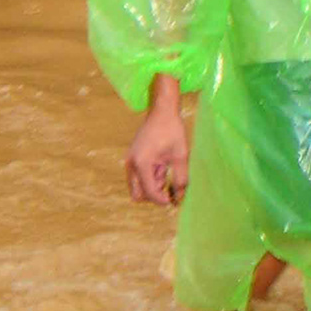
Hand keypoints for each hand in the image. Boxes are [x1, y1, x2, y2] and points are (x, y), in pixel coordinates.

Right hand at [126, 89, 189, 206]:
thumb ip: (181, 178)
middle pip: (138, 195)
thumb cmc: (172, 130)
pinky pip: (138, 177)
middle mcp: (131, 164)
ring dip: (152, 185)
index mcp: (142, 164)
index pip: (150, 193)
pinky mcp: (132, 159)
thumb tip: (180, 197)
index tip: (174, 200)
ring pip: (137, 187)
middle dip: (154, 195)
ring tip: (165, 170)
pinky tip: (161, 166)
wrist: (162, 110)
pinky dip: (150, 177)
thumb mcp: (180, 155)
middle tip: (168, 185)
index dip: (162, 200)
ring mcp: (130, 161)